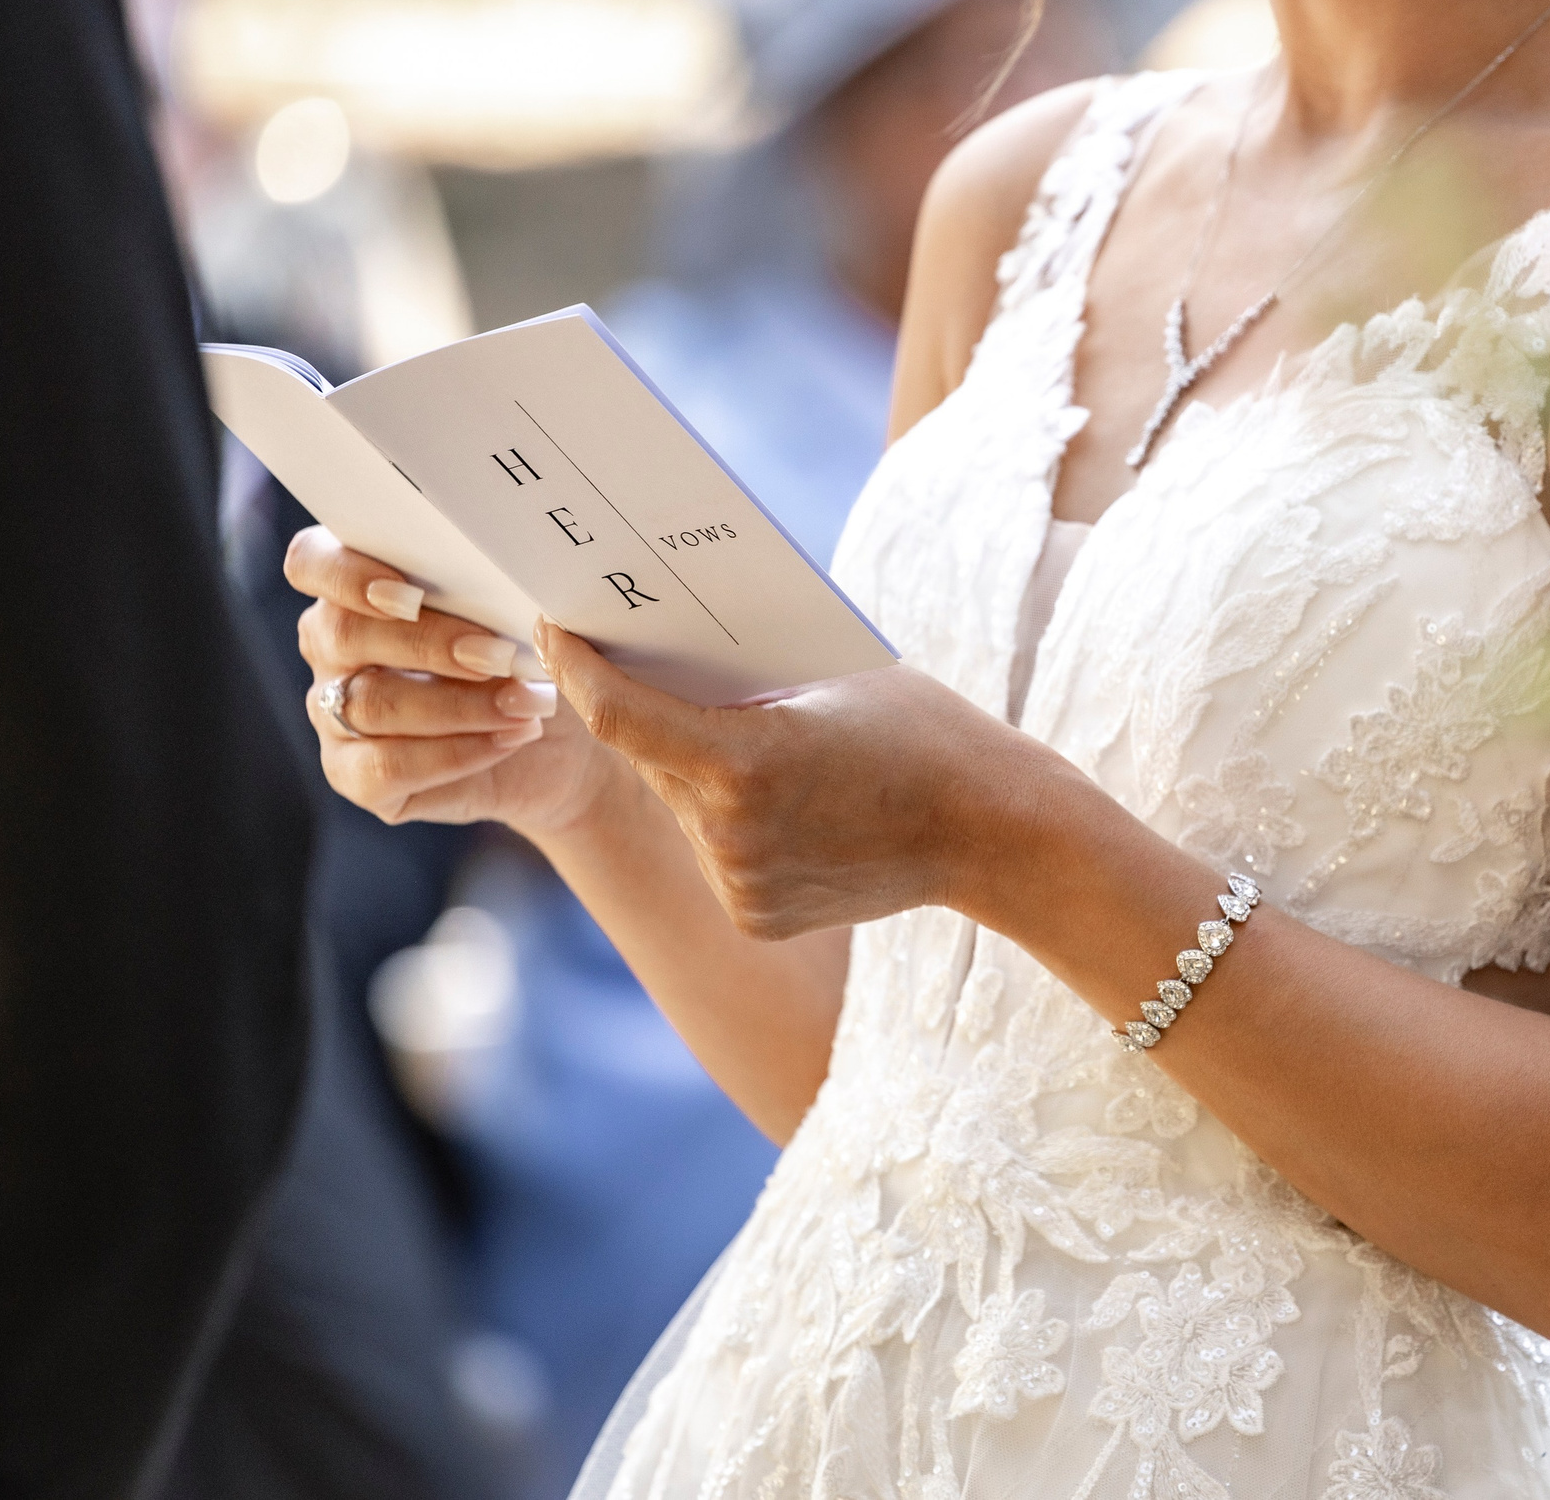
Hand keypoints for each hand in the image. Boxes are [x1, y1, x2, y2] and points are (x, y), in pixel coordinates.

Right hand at [286, 527, 625, 832]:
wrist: (561, 743)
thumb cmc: (531, 658)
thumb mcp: (520, 617)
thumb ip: (492, 594)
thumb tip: (509, 593)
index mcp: (357, 586)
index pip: (311, 563)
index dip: (345, 575)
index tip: (409, 594)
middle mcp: (332, 647)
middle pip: (344, 634)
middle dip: (429, 644)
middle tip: (500, 656)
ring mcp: (334, 712)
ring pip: (373, 703)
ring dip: (460, 705)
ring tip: (525, 703)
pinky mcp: (352, 773)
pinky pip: (386, 765)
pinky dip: (457, 752)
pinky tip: (509, 737)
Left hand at [536, 622, 1080, 938]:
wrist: (992, 832)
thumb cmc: (923, 733)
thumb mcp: (832, 680)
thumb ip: (744, 680)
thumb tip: (669, 651)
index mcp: (741, 762)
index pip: (617, 716)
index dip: (576, 669)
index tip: (556, 633)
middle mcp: (726, 832)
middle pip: (651, 760)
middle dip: (655, 716)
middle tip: (673, 673)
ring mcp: (739, 883)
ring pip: (684, 810)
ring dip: (702, 776)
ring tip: (776, 756)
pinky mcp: (754, 916)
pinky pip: (717, 855)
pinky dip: (736, 826)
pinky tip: (798, 811)